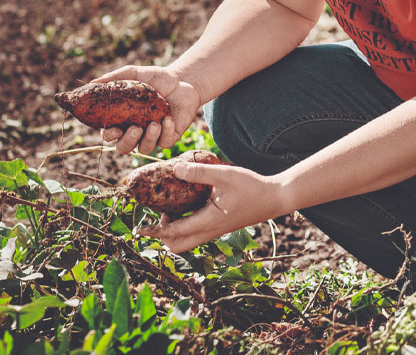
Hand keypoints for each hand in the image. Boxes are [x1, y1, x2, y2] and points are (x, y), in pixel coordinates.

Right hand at [91, 65, 201, 153]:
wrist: (182, 80)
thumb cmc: (155, 78)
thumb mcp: (132, 74)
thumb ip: (112, 79)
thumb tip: (91, 84)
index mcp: (123, 119)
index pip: (109, 134)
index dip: (109, 134)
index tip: (114, 127)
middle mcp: (135, 131)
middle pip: (123, 148)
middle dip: (127, 141)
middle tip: (135, 128)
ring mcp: (152, 136)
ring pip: (144, 149)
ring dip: (148, 139)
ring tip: (154, 124)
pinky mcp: (169, 137)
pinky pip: (165, 143)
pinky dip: (166, 132)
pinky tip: (168, 119)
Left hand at [137, 162, 294, 252]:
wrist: (275, 198)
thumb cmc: (252, 187)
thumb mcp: (224, 175)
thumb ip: (198, 172)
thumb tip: (173, 168)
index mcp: (208, 222)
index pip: (175, 232)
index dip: (155, 230)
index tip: (140, 227)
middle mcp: (210, 231)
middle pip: (178, 245)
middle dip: (162, 236)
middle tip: (154, 218)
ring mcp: (216, 231)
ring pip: (187, 241)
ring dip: (174, 230)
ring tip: (169, 208)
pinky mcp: (220, 227)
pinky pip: (196, 233)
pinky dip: (185, 225)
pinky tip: (185, 205)